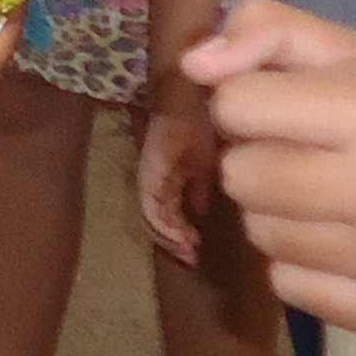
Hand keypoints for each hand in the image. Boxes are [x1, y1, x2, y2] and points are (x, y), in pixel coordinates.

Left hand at [136, 98, 220, 267]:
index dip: (179, 236)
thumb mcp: (205, 163)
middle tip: (191, 259)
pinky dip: (165, 224)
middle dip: (173, 243)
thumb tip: (199, 214)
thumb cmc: (201, 123)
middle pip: (156, 220)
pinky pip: (151, 204)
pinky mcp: (150, 171)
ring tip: (189, 252)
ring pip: (151, 217)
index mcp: (168, 180)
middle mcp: (155, 180)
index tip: (196, 253)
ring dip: (169, 238)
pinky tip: (182, 235)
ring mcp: (151, 175)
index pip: (168, 214)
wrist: (194, 96)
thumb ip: (198, 188)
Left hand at [186, 0, 355, 345]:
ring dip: (279, 215)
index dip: (246, 104)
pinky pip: (288, 285)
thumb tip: (195, 61)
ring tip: (334, 204)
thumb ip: (275, 33)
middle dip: (258, 161)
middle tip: (306, 161)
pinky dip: (302, 265)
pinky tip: (349, 249)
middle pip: (240, 175)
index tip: (280, 110)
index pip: (239, 105)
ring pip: (259, 232)